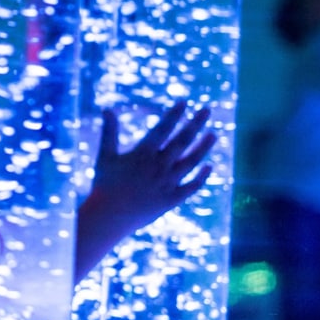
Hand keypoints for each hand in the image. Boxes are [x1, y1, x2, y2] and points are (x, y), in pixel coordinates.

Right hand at [75, 101, 216, 279]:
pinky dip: (201, 176)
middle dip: (195, 124)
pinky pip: (191, 186)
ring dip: (204, 147)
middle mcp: (158, 167)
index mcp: (142, 154)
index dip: (174, 114)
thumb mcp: (105, 156)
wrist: (109, 217)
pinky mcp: (171, 200)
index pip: (162, 129)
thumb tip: (106, 108)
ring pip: (191, 162)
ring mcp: (167, 183)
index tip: (184, 102)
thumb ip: (109, 131)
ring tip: (214, 134)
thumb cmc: (104, 185)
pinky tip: (209, 166)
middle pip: (182, 141)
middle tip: (207, 110)